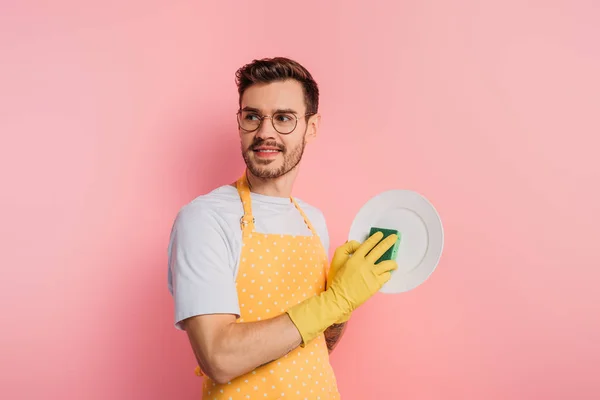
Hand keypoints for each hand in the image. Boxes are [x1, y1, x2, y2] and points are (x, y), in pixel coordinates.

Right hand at [286, 231, 396, 345]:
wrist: (341, 298)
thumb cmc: (337, 281)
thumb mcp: (337, 261)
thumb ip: (346, 250)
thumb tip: (357, 245)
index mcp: (355, 258)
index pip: (367, 245)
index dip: (374, 238)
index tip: (380, 234)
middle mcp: (365, 264)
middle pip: (380, 250)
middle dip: (388, 242)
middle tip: (394, 237)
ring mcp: (372, 274)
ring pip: (388, 264)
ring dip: (392, 263)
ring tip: (394, 264)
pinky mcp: (376, 284)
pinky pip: (387, 276)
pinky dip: (387, 274)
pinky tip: (386, 275)